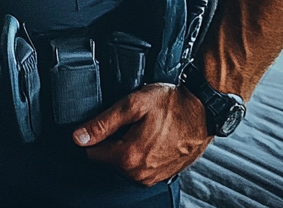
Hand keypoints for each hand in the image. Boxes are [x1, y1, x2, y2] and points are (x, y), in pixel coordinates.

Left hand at [72, 83, 211, 185]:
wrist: (203, 112)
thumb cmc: (172, 104)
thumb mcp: (133, 105)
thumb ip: (103, 123)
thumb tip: (78, 137)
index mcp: (129, 157)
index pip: (91, 153)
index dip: (94, 133)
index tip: (107, 120)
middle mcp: (139, 174)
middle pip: (107, 158)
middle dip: (112, 138)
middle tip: (128, 120)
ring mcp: (151, 177)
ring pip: (121, 162)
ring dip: (125, 144)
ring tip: (141, 126)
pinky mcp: (161, 175)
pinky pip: (137, 165)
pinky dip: (139, 150)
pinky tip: (150, 135)